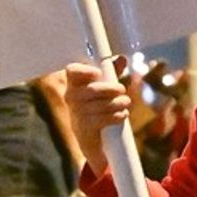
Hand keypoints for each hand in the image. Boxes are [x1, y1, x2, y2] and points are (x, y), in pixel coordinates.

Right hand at [65, 61, 130, 175]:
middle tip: (122, 90)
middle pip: (92, 90)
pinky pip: (101, 120)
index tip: (98, 73)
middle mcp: (71, 97)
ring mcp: (76, 113)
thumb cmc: (97, 104)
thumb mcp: (105, 86)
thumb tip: (122, 59)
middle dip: (111, 89)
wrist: (91, 137)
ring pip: (99, 105)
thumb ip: (112, 71)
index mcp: (74, 82)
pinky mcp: (83, 128)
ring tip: (126, 103)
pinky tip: (122, 115)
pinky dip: (116, 116)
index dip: (84, 70)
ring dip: (117, 103)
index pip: (72, 71)